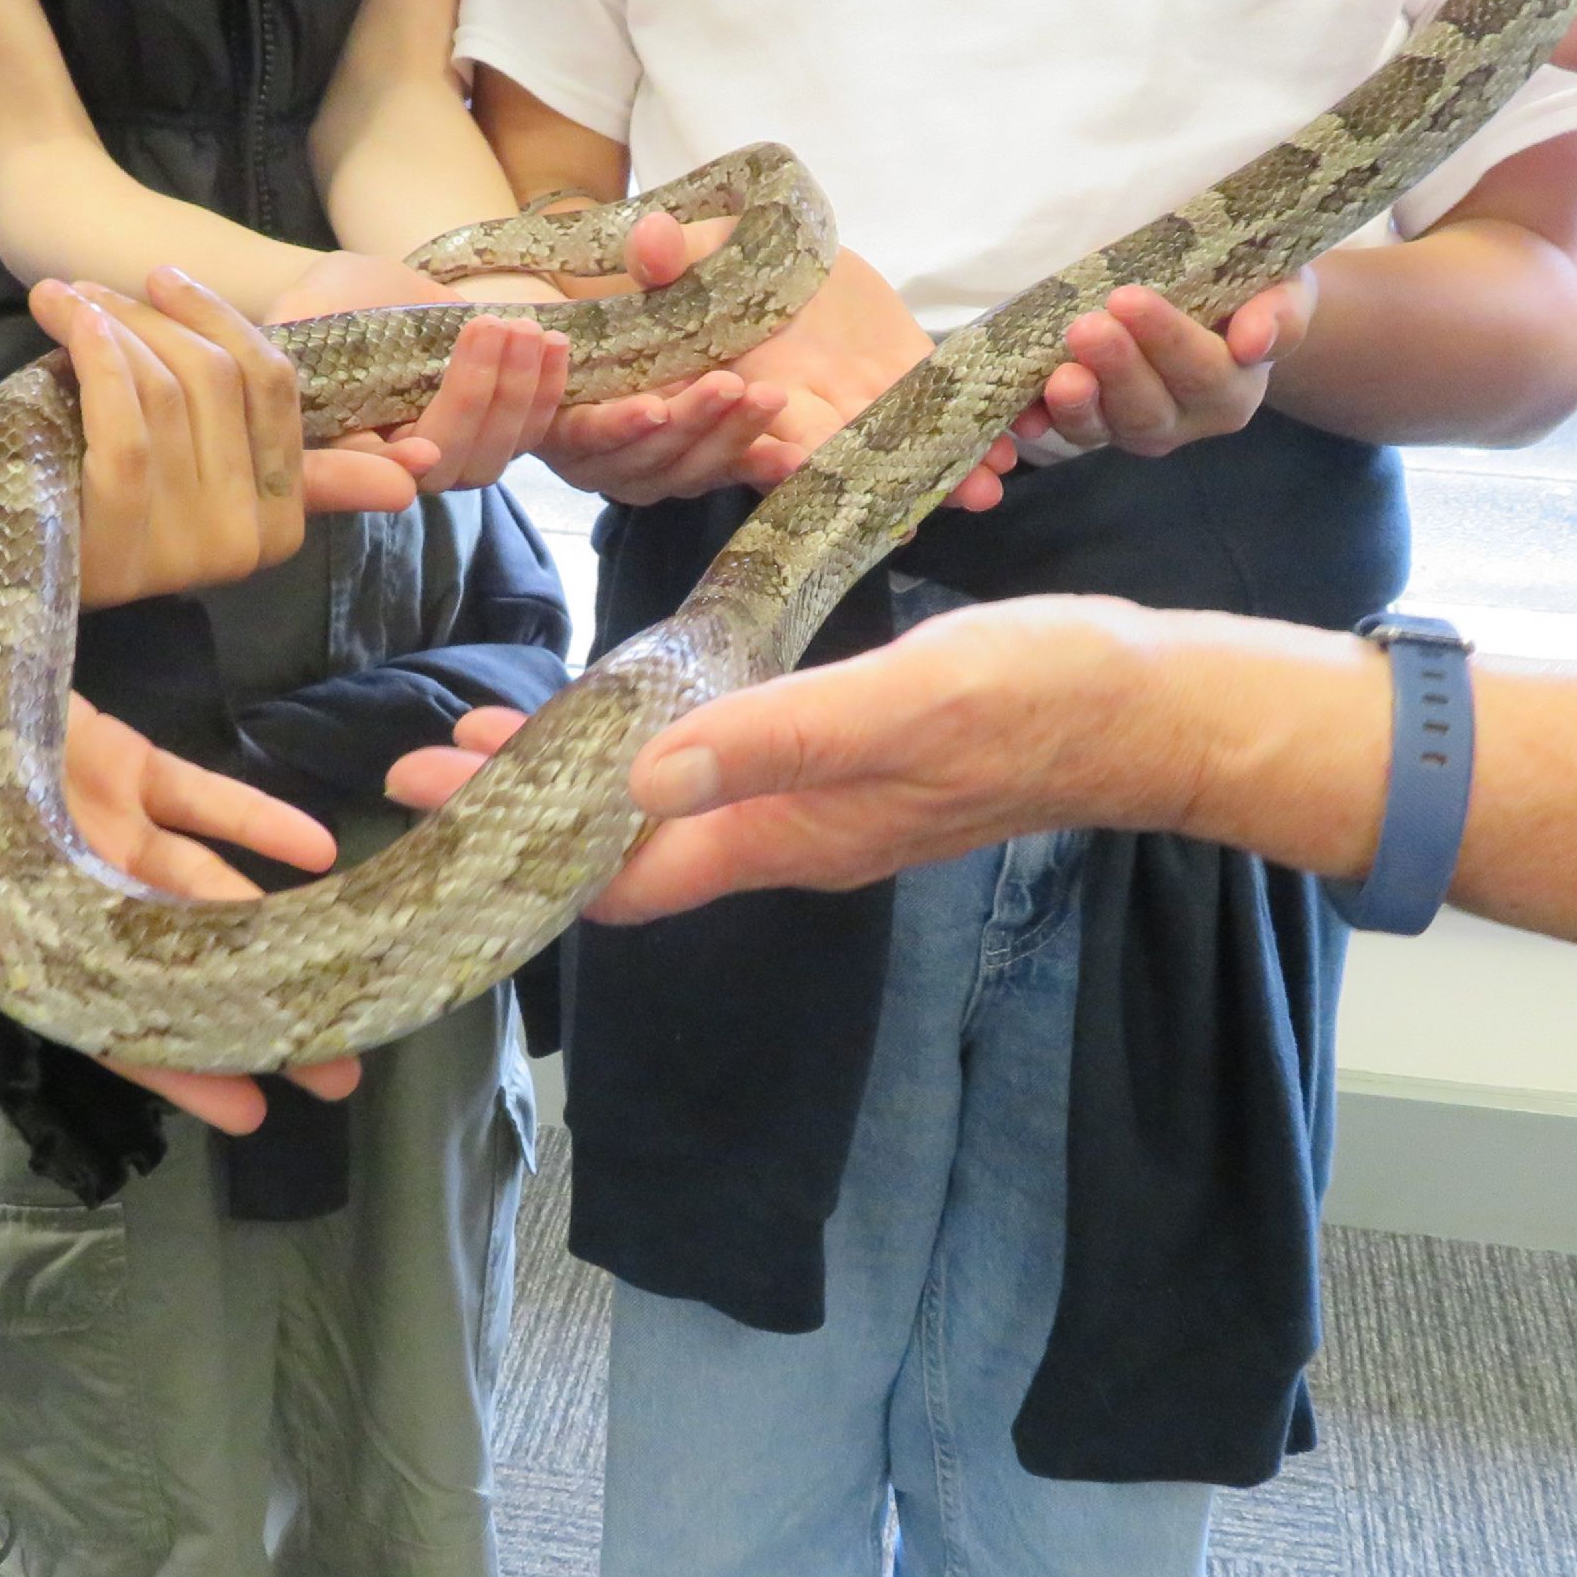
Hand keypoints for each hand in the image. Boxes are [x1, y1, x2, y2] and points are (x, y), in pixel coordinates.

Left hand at [0, 270, 424, 606]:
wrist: (5, 564)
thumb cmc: (99, 502)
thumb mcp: (200, 475)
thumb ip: (294, 463)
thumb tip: (415, 473)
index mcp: (277, 527)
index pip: (277, 391)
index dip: (223, 320)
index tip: (166, 280)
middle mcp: (242, 544)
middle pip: (222, 380)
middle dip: (158, 314)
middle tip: (98, 288)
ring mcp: (183, 547)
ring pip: (172, 391)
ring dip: (115, 325)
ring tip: (67, 302)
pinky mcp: (122, 539)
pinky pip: (126, 420)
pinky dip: (98, 354)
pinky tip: (69, 325)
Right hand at [0, 618, 357, 1133]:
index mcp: (7, 931)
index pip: (104, 1016)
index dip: (173, 1065)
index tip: (250, 1110)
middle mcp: (69, 895)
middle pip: (176, 969)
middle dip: (254, 1017)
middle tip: (343, 1068)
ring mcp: (100, 828)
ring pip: (200, 890)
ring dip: (275, 927)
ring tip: (356, 972)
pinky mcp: (117, 762)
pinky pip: (196, 797)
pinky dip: (252, 821)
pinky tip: (313, 848)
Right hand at [269, 249, 568, 491]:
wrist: (380, 292)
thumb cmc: (335, 300)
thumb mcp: (309, 306)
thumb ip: (297, 328)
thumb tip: (284, 341)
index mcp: (339, 449)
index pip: (361, 476)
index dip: (391, 469)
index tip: (421, 450)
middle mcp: (394, 467)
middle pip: (442, 467)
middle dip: (474, 401)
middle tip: (490, 329)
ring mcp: (446, 456)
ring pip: (490, 459)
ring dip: (518, 396)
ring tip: (528, 331)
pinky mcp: (489, 437)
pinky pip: (528, 438)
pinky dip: (547, 396)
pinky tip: (555, 346)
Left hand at [381, 597, 1188, 918]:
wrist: (1154, 710)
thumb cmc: (1041, 698)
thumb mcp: (905, 701)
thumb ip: (777, 738)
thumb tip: (643, 778)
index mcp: (789, 835)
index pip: (626, 877)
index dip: (527, 854)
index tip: (437, 803)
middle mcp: (789, 838)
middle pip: (625, 848)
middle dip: (523, 808)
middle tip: (422, 761)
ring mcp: (818, 810)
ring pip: (665, 814)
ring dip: (575, 779)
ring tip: (488, 736)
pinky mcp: (844, 768)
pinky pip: (715, 776)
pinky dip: (645, 748)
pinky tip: (622, 711)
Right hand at [534, 219, 1019, 508]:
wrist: (780, 248)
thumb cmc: (720, 255)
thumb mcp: (691, 249)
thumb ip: (668, 256)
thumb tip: (648, 245)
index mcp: (745, 386)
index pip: (751, 431)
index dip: (769, 454)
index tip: (797, 468)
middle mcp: (803, 410)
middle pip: (834, 463)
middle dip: (870, 488)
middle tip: (912, 514)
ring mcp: (856, 399)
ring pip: (895, 450)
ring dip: (937, 476)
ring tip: (980, 492)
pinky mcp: (902, 374)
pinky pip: (938, 410)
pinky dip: (971, 434)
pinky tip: (1007, 452)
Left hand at [1033, 274, 1314, 455]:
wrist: (1222, 305)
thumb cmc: (1254, 290)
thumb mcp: (1284, 289)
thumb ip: (1281, 315)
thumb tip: (1256, 341)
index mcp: (1233, 389)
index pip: (1202, 370)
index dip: (1167, 338)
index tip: (1129, 298)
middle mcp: (1185, 419)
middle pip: (1148, 407)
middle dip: (1115, 369)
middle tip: (1086, 327)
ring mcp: (1134, 427)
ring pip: (1103, 428)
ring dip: (1076, 405)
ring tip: (1057, 375)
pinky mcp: (1094, 424)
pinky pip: (1064, 430)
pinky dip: (1040, 421)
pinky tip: (1022, 412)